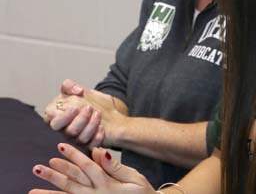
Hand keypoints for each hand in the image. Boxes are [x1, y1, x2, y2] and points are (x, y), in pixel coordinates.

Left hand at [30, 143, 155, 193]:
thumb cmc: (142, 192)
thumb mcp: (134, 177)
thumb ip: (115, 166)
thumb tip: (99, 151)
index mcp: (107, 184)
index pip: (87, 167)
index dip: (74, 156)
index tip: (60, 147)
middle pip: (73, 184)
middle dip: (55, 175)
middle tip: (39, 167)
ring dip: (50, 193)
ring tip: (32, 189)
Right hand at [44, 80, 104, 147]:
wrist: (100, 105)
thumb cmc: (82, 98)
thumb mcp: (74, 88)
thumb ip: (69, 85)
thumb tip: (77, 91)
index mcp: (57, 118)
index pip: (55, 124)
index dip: (64, 117)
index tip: (75, 107)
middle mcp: (66, 131)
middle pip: (70, 132)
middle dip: (81, 119)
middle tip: (90, 107)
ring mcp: (77, 138)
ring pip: (81, 139)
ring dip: (91, 126)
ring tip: (98, 113)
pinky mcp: (89, 143)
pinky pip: (92, 145)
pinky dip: (98, 137)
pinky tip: (102, 127)